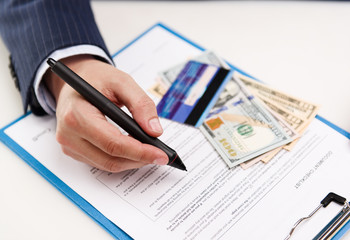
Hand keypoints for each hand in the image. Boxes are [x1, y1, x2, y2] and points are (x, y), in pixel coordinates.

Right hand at [44, 55, 167, 171]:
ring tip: (150, 152)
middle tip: (160, 154)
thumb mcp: (122, 81)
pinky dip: (121, 159)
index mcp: (76, 114)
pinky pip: (101, 162)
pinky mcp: (73, 150)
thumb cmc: (96, 78)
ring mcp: (69, 144)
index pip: (112, 143)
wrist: (77, 79)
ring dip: (132, 161)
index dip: (140, 152)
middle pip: (110, 158)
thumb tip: (155, 131)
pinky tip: (134, 150)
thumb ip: (141, 104)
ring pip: (107, 165)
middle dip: (139, 159)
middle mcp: (68, 134)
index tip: (161, 154)